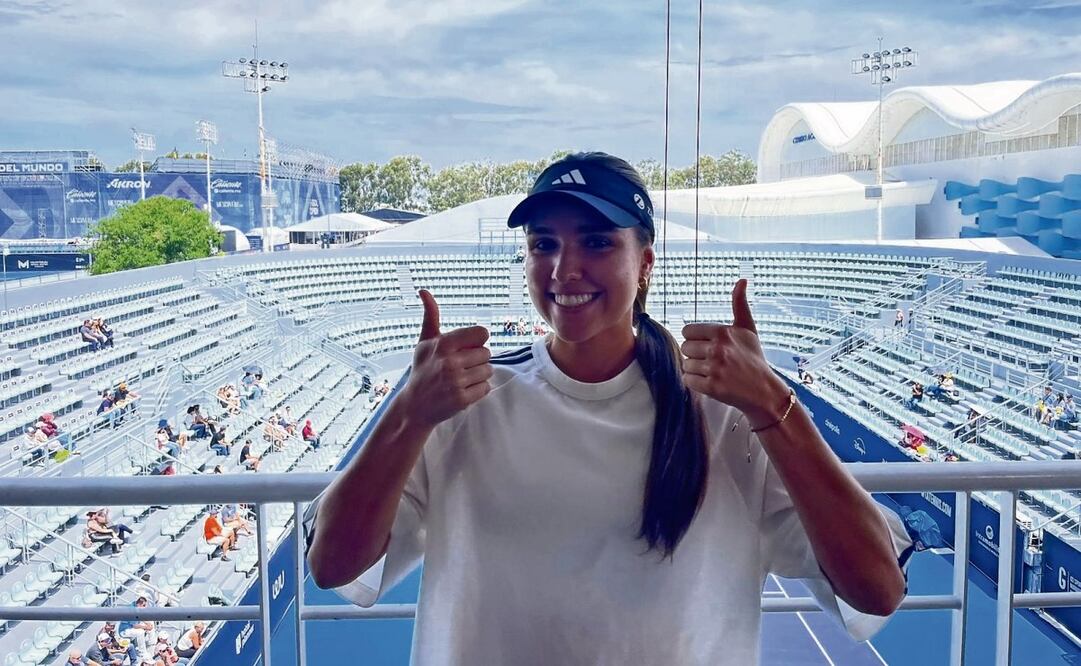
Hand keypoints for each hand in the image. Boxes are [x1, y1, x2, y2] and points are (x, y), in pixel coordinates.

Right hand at [400, 290, 492, 427]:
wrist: (414, 406)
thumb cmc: (422, 370)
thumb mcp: (424, 342)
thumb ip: (430, 316)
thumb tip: (423, 291)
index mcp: (443, 344)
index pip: (482, 333)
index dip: (477, 341)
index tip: (466, 348)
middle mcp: (450, 361)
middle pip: (487, 353)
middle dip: (477, 360)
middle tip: (461, 367)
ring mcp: (456, 381)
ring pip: (488, 370)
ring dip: (479, 375)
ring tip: (462, 379)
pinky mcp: (462, 399)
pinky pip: (486, 388)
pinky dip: (478, 390)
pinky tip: (463, 390)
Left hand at [680, 279, 787, 424]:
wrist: (764, 390)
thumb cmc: (753, 357)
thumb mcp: (748, 329)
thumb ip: (740, 304)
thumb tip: (742, 280)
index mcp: (723, 332)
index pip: (687, 331)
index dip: (695, 339)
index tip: (708, 345)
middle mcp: (718, 348)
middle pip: (685, 348)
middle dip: (695, 355)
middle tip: (712, 361)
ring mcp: (715, 368)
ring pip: (686, 364)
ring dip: (696, 369)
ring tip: (714, 372)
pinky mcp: (712, 387)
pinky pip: (688, 380)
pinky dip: (695, 382)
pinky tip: (710, 382)